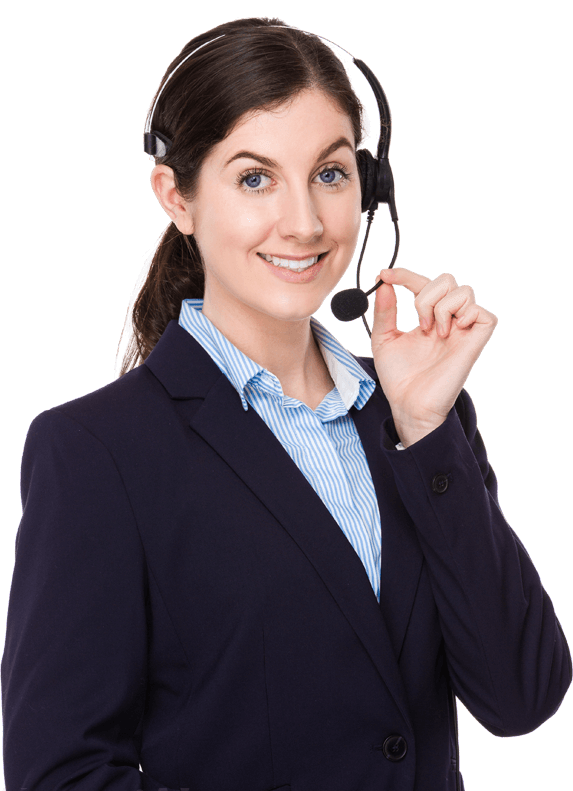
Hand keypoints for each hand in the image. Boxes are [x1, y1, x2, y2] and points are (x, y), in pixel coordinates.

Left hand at [371, 267, 497, 446]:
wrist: (409, 405)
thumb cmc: (399, 378)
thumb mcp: (383, 340)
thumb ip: (384, 312)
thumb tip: (383, 284)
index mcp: (426, 318)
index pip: (423, 284)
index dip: (404, 275)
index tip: (384, 276)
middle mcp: (447, 321)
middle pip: (447, 280)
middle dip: (426, 295)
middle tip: (418, 324)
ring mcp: (462, 330)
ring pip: (464, 292)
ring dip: (441, 308)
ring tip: (433, 333)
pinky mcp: (475, 342)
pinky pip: (483, 314)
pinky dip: (466, 315)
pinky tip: (450, 333)